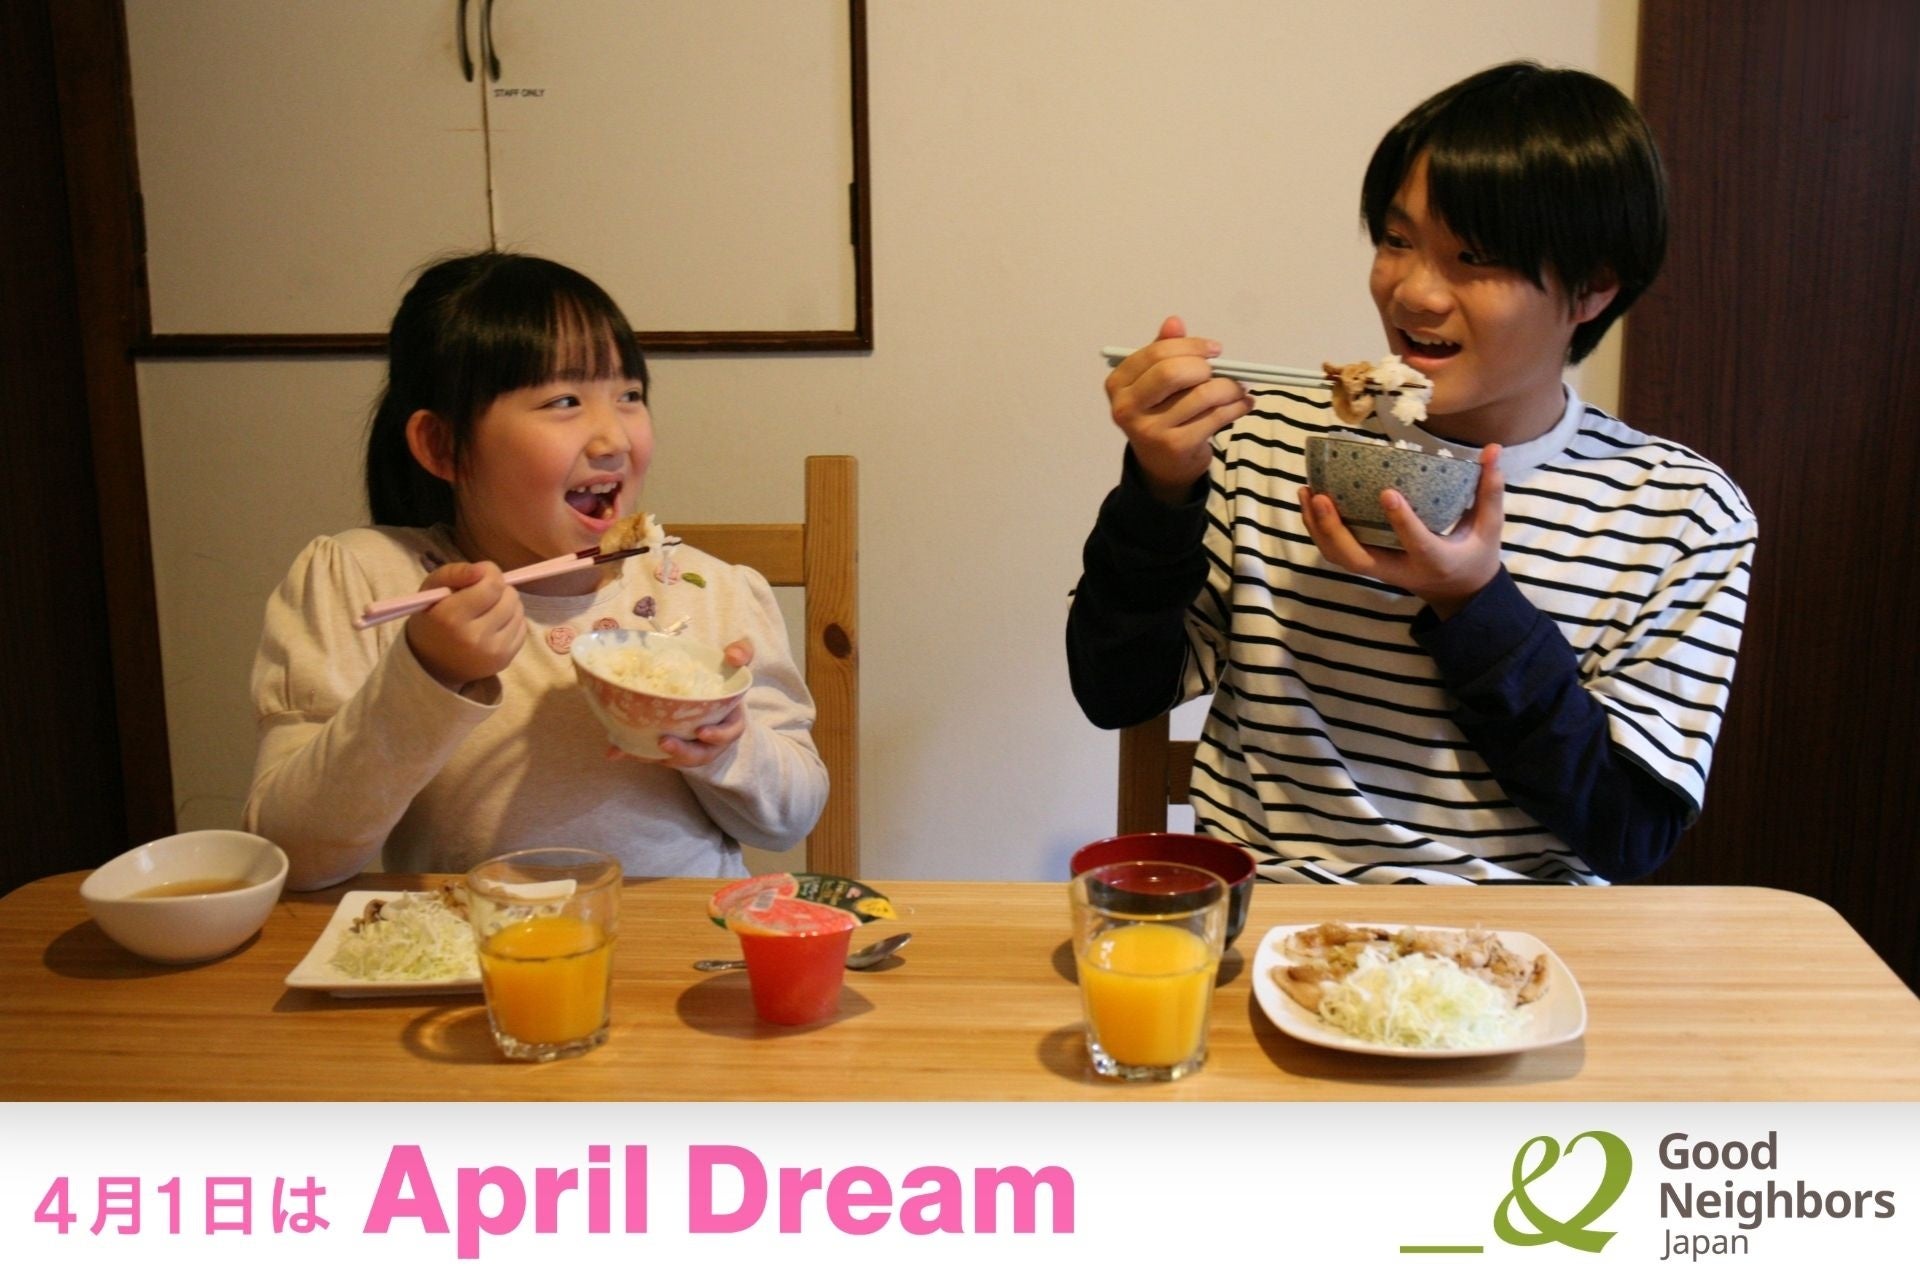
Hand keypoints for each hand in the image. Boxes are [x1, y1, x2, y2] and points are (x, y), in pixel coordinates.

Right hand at [403, 561, 525, 689]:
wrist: (432, 664)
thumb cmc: (432, 620)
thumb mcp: (432, 589)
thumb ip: (455, 572)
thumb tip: (483, 569)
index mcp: (451, 616)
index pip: (493, 585)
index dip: (490, 573)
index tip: (480, 576)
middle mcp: (474, 636)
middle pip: (509, 597)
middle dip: (499, 589)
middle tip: (483, 595)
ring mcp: (492, 651)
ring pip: (519, 611)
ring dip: (507, 604)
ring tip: (489, 609)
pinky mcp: (505, 660)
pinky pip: (522, 627)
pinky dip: (512, 621)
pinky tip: (495, 624)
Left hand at [610, 638, 754, 768]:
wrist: (707, 690)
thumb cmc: (723, 677)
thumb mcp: (735, 662)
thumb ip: (742, 652)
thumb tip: (732, 655)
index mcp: (730, 720)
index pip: (729, 732)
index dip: (717, 736)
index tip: (701, 732)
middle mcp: (712, 739)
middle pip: (702, 754)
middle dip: (683, 752)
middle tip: (664, 742)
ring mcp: (691, 746)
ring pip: (678, 759)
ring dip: (658, 757)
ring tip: (637, 751)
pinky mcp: (672, 748)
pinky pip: (657, 756)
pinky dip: (639, 754)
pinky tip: (619, 751)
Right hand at [1104, 315, 1253, 503]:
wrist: (1161, 464)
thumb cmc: (1160, 412)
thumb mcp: (1155, 382)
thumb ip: (1163, 351)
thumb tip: (1174, 322)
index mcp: (1117, 384)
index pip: (1155, 353)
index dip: (1190, 346)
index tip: (1214, 350)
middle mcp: (1126, 408)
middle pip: (1172, 372)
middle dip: (1204, 367)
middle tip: (1221, 370)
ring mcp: (1150, 430)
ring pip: (1201, 395)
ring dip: (1229, 387)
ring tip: (1238, 388)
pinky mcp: (1175, 446)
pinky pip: (1215, 417)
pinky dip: (1236, 407)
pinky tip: (1243, 404)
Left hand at [1299, 444, 1505, 616]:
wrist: (1460, 593)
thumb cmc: (1475, 556)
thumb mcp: (1490, 528)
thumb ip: (1489, 490)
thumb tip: (1493, 447)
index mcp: (1435, 560)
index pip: (1417, 542)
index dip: (1401, 521)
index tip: (1387, 492)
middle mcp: (1401, 570)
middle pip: (1358, 558)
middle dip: (1335, 529)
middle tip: (1321, 495)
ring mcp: (1381, 570)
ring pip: (1340, 558)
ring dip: (1317, 528)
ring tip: (1306, 492)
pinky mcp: (1370, 565)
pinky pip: (1337, 553)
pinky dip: (1318, 531)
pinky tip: (1310, 502)